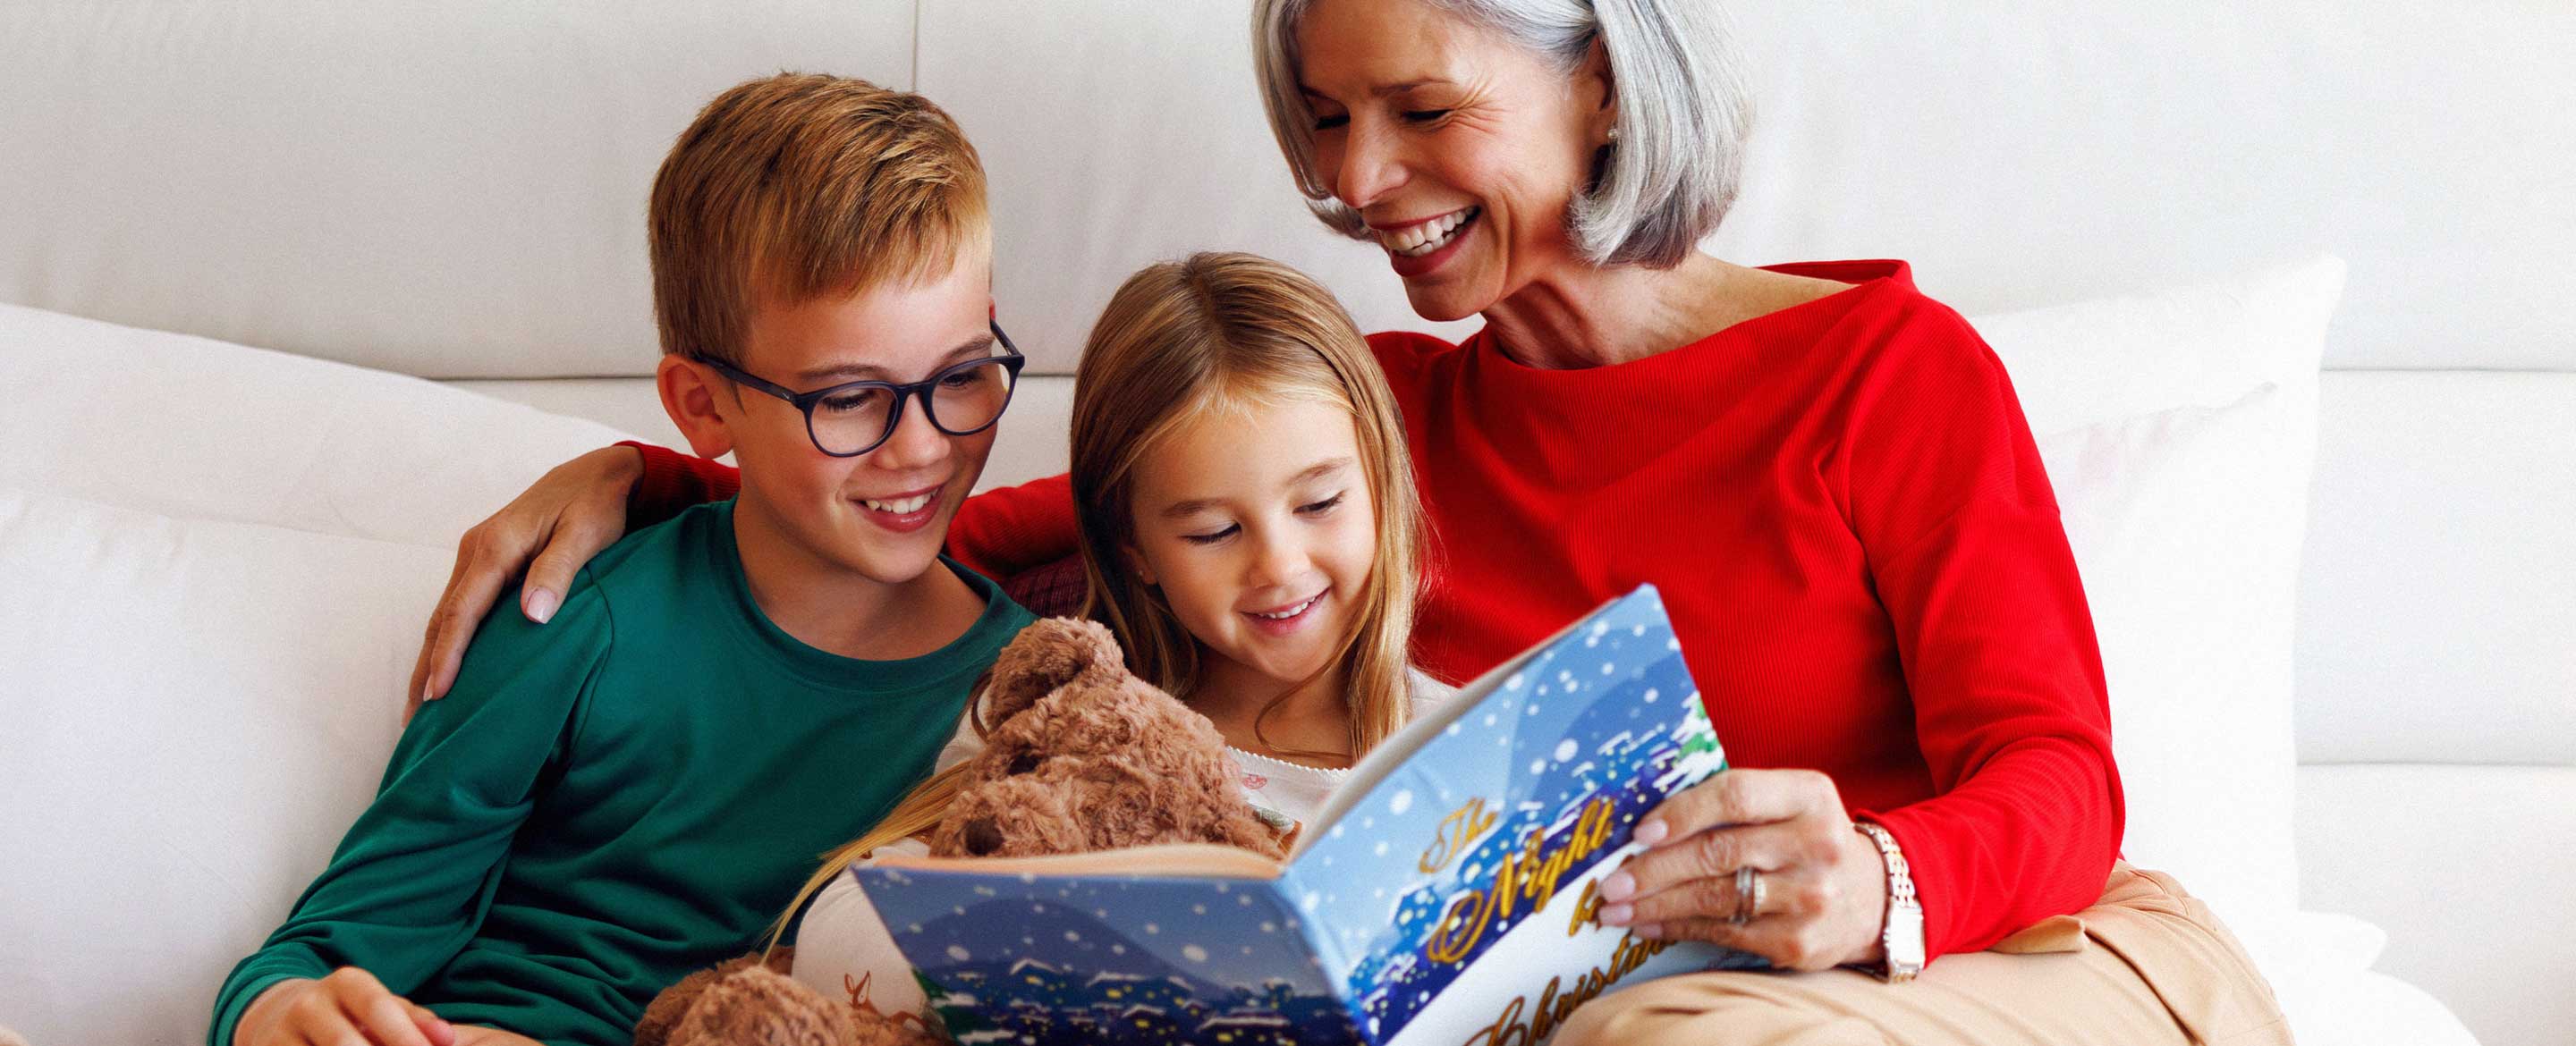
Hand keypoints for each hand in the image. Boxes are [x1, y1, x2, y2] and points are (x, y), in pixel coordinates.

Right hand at [236, 969, 455, 1045]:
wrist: (279, 1015)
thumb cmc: (349, 1015)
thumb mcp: (380, 1007)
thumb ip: (415, 1021)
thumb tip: (448, 1039)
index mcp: (346, 983)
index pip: (379, 1008)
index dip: (405, 1037)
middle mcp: (310, 1003)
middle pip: (347, 1044)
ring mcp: (282, 1032)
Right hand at [406, 446, 642, 718]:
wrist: (597, 474)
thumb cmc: (596, 506)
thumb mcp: (586, 536)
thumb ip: (558, 573)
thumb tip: (532, 616)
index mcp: (495, 546)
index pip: (463, 612)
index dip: (448, 656)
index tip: (437, 695)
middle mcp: (476, 550)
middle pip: (442, 618)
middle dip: (425, 669)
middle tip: (413, 721)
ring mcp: (477, 554)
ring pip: (446, 614)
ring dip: (430, 658)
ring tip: (420, 706)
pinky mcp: (488, 560)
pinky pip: (460, 606)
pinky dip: (448, 639)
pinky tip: (446, 665)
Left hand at [1594, 768, 1890, 970]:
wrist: (1872, 897)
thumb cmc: (1805, 838)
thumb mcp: (1788, 802)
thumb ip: (1733, 802)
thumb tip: (1646, 824)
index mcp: (1810, 795)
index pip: (1736, 796)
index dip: (1683, 812)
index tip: (1641, 831)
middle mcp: (1816, 845)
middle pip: (1718, 853)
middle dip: (1654, 869)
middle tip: (1611, 882)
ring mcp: (1809, 897)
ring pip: (1714, 898)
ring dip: (1656, 903)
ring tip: (1616, 907)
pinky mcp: (1798, 942)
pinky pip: (1723, 932)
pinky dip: (1678, 927)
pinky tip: (1648, 923)